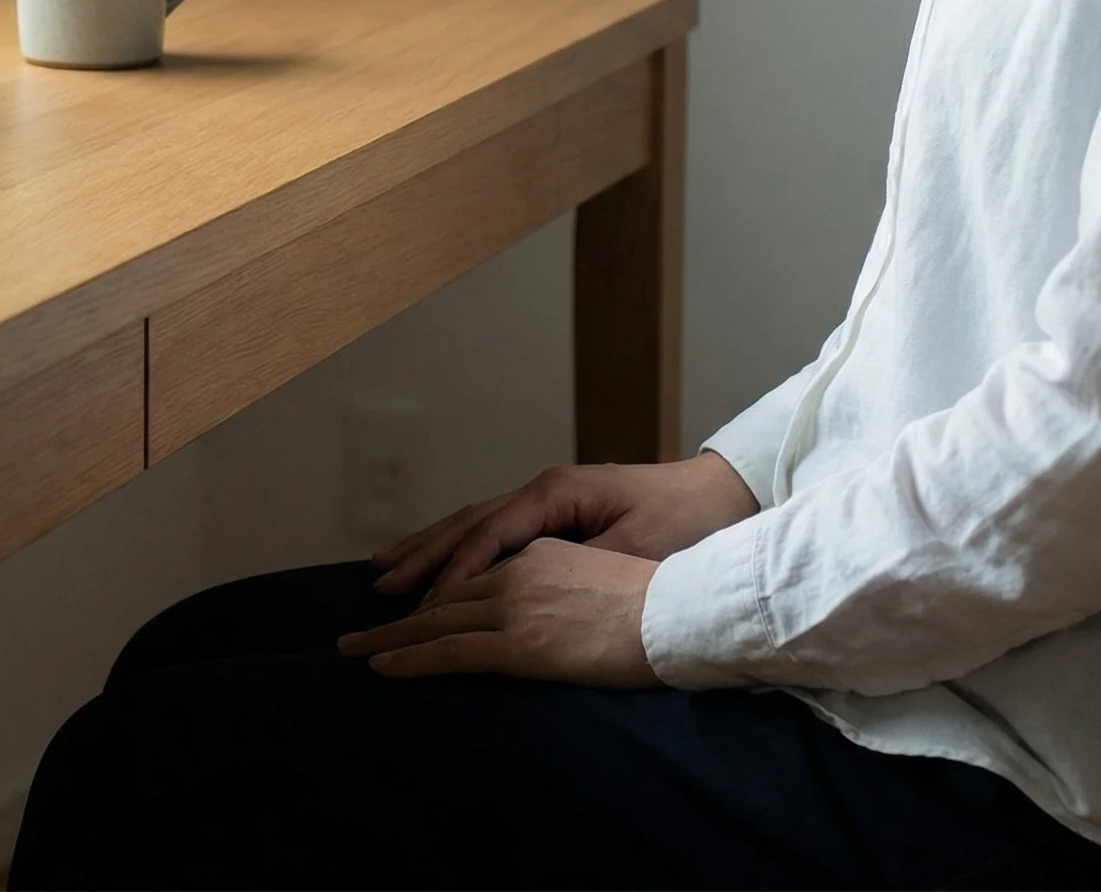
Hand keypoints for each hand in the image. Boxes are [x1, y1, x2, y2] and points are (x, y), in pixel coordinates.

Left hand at [339, 538, 659, 686]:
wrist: (680, 611)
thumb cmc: (661, 601)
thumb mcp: (605, 579)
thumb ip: (569, 589)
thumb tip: (556, 616)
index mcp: (542, 553)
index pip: (477, 572)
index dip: (438, 586)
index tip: (409, 600)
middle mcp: (519, 570)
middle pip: (446, 592)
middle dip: (400, 610)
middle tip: (359, 625)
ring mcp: (514, 604)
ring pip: (437, 620)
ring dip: (391, 635)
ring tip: (354, 648)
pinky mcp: (517, 642)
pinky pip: (449, 652)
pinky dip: (410, 659)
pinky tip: (381, 667)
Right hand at [370, 452, 758, 602]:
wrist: (723, 495)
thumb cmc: (684, 526)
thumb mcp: (632, 549)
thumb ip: (575, 565)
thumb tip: (521, 587)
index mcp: (556, 493)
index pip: (488, 534)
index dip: (453, 573)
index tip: (422, 610)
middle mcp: (544, 490)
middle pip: (469, 522)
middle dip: (423, 554)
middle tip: (378, 586)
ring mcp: (550, 499)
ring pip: (477, 523)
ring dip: (433, 548)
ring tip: (387, 569)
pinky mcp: (560, 513)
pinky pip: (497, 531)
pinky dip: (463, 548)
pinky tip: (445, 562)